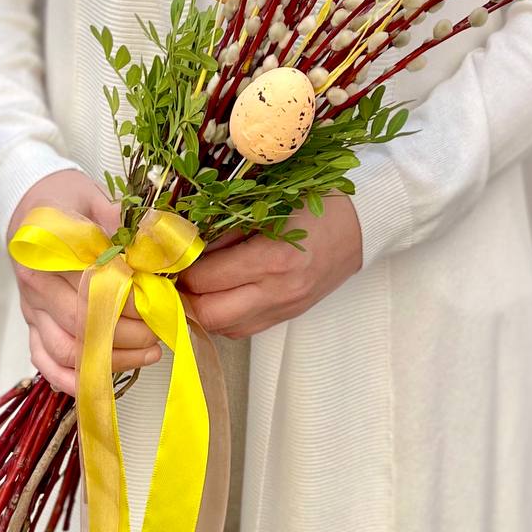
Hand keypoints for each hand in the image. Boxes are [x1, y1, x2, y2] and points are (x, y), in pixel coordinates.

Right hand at [7, 169, 161, 394]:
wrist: (24, 199)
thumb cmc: (62, 198)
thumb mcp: (90, 196)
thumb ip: (118, 218)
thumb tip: (151, 236)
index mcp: (48, 253)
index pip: (92, 290)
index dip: (130, 302)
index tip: (161, 301)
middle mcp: (36, 287)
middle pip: (82, 327)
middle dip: (128, 335)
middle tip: (162, 330)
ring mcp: (32, 309)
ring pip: (66, 353)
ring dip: (110, 360)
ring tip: (150, 352)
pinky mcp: (32, 324)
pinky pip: (46, 362)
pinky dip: (73, 379)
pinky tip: (106, 377)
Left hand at [178, 195, 362, 339]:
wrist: (363, 224)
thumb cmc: (318, 202)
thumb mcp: (270, 203)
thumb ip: (228, 226)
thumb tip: (186, 242)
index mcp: (273, 258)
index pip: (206, 279)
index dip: (180, 268)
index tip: (168, 254)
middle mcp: (278, 291)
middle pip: (209, 314)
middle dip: (184, 295)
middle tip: (173, 273)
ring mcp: (284, 308)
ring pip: (224, 328)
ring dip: (202, 309)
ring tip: (193, 284)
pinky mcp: (288, 315)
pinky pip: (244, 328)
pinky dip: (224, 316)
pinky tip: (219, 294)